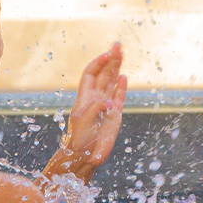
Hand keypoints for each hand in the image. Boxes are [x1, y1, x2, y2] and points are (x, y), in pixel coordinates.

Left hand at [46, 42, 126, 182]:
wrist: (84, 156)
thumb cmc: (78, 140)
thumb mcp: (82, 122)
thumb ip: (94, 108)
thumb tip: (108, 102)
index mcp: (85, 97)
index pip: (91, 74)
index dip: (98, 63)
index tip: (107, 54)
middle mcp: (96, 99)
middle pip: (104, 74)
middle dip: (110, 59)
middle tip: (118, 45)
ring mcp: (106, 106)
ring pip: (112, 82)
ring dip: (117, 68)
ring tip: (122, 53)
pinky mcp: (115, 116)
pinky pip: (119, 97)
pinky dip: (121, 87)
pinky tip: (124, 77)